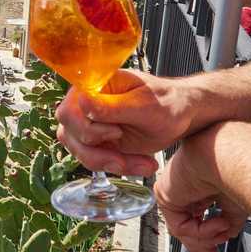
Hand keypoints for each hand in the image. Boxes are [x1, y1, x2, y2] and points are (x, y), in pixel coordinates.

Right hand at [56, 70, 192, 173]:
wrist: (181, 115)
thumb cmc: (167, 102)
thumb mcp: (143, 106)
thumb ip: (111, 106)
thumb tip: (81, 101)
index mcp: (94, 84)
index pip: (69, 110)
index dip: (86, 128)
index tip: (116, 132)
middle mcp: (87, 103)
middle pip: (69, 134)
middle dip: (98, 153)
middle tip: (124, 156)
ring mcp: (90, 123)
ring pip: (80, 151)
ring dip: (110, 163)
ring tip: (143, 164)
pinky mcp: (98, 141)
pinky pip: (95, 160)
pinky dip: (118, 167)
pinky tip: (142, 164)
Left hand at [154, 126, 246, 251]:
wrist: (231, 158)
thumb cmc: (237, 171)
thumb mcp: (234, 205)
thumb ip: (226, 223)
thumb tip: (224, 235)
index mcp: (199, 185)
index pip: (193, 215)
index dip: (205, 235)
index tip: (215, 248)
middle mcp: (184, 187)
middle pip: (184, 224)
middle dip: (200, 242)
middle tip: (212, 251)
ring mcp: (173, 190)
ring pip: (181, 228)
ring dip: (206, 237)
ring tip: (224, 231)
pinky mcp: (164, 195)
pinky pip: (180, 226)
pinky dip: (201, 231)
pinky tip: (219, 223)